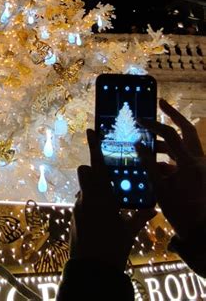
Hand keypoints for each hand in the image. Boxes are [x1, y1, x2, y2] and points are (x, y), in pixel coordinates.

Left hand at [70, 129, 154, 270]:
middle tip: (105, 178)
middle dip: (92, 170)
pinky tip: (100, 218)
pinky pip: (81, 203)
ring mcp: (78, 207)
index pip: (96, 164)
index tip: (90, 130)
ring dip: (92, 190)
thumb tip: (153, 209)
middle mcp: (86, 197)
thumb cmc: (112, 248)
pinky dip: (90, 204)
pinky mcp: (73, 217)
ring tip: (108, 204)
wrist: (91, 270)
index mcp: (101, 196)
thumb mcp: (128, 232)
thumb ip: (139, 217)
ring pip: (83, 188)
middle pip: (85, 172)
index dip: (93, 146)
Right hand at [137, 98, 205, 239]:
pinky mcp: (200, 175)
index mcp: (190, 162)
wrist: (202, 233)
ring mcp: (201, 167)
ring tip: (148, 144)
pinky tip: (155, 164)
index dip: (153, 125)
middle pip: (187, 130)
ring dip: (168, 141)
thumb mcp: (161, 188)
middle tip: (160, 103)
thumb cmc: (181, 212)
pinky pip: (184, 159)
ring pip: (186, 144)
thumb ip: (149, 165)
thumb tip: (138, 145)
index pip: (170, 134)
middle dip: (173, 115)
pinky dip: (171, 157)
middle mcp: (199, 161)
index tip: (139, 120)